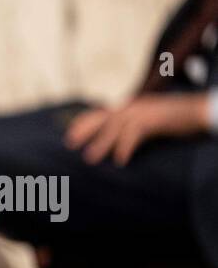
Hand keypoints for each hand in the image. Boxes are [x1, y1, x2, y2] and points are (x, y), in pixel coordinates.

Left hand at [64, 93, 207, 165]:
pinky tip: (120, 161)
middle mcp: (133, 106)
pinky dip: (126, 147)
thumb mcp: (147, 120)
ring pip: (115, 127)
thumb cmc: (174, 118)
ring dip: (101, 143)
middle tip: (70, 145)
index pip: (100, 113)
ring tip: (89, 158)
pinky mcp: (155, 119)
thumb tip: (113, 140)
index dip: (83, 123)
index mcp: (129, 106)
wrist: (199, 111)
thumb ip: (129, 126)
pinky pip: (135, 134)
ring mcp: (143, 111)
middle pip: (102, 117)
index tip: (69, 136)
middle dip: (85, 130)